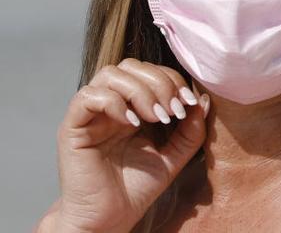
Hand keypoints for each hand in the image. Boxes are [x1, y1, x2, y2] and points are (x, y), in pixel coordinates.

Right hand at [43, 59, 208, 232]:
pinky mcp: (72, 128)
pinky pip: (87, 97)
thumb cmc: (138, 187)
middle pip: (131, 66)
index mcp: (133, 106)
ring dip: (139, 90)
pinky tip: (132, 124)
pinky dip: (114, 103)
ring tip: (155, 117)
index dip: (172, 80)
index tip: (189, 103)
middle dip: (159, 82)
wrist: (111, 218)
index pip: (150, 72)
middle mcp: (110, 105)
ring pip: (109, 74)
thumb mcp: (175, 156)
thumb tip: (204, 100)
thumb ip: (191, 130)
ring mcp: (90, 114)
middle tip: (172, 111)